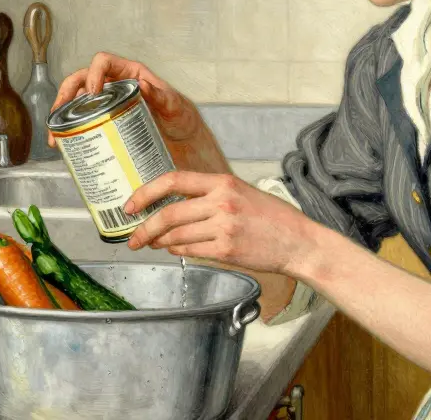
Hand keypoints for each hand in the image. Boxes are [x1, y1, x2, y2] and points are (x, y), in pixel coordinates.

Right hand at [50, 52, 229, 174]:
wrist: (184, 141)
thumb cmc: (181, 117)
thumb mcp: (175, 106)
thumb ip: (161, 96)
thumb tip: (142, 85)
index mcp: (130, 73)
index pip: (103, 62)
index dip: (93, 73)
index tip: (92, 94)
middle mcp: (114, 86)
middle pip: (80, 81)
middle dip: (65, 95)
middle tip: (59, 114)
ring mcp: (107, 105)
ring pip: (76, 103)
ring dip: (61, 117)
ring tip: (55, 136)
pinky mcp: (105, 123)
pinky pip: (83, 123)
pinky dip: (70, 133)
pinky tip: (65, 146)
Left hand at [124, 170, 317, 276]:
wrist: (298, 242)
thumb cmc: (272, 218)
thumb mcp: (242, 192)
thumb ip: (210, 194)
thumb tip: (175, 204)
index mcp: (223, 182)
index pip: (174, 180)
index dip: (146, 193)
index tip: (131, 205)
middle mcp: (221, 202)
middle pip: (169, 213)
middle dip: (145, 228)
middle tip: (133, 237)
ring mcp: (223, 228)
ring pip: (176, 235)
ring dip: (159, 241)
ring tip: (153, 243)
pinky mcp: (226, 250)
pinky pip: (190, 251)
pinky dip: (177, 251)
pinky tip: (174, 250)